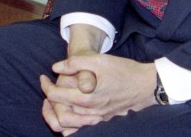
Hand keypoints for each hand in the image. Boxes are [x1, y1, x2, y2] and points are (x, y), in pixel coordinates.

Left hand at [41, 54, 157, 131]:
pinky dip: (71, 125)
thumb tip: (55, 68)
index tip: (43, 77)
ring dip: (57, 112)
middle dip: (48, 101)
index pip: (55, 96)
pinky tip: (69, 112)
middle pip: (58, 113)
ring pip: (68, 125)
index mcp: (86, 97)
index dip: (45, 85)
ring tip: (55, 100)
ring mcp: (97, 120)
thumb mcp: (98, 60)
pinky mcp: (103, 122)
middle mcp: (90, 112)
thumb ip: (75, 63)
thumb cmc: (123, 70)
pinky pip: (81, 130)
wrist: (146, 85)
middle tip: (47, 88)